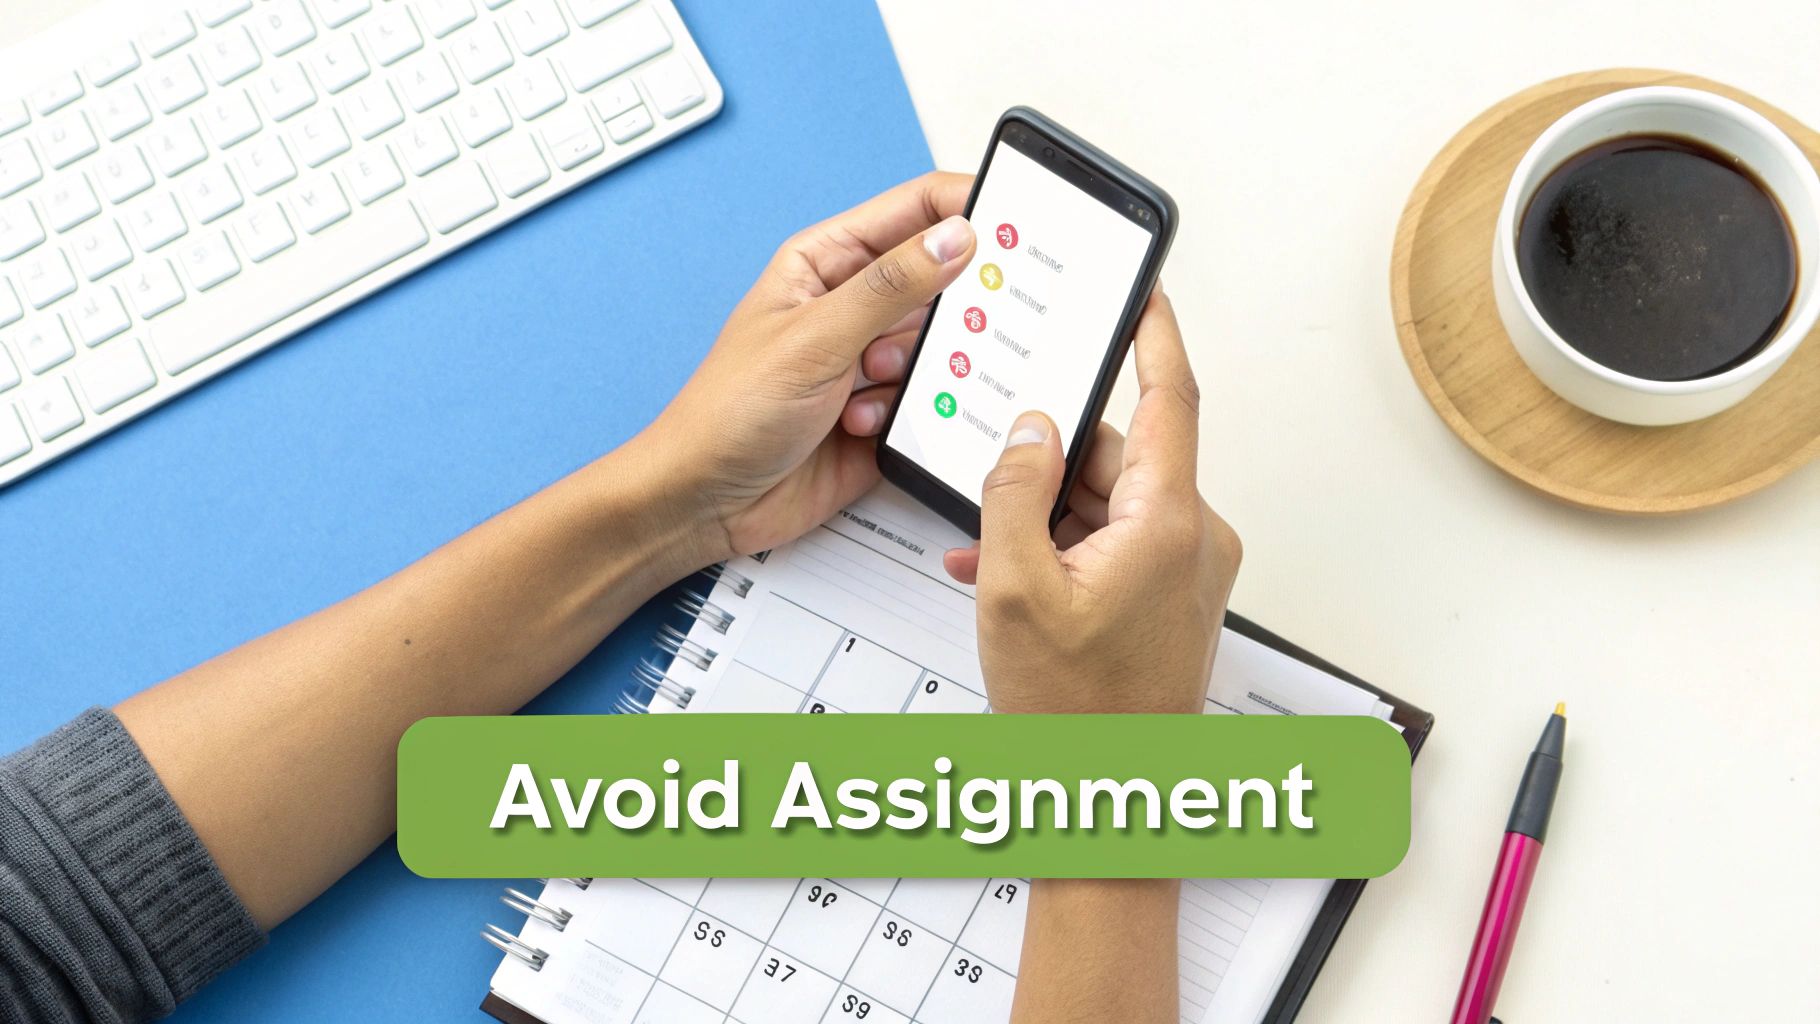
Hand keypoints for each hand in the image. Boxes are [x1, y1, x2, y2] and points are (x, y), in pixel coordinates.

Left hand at [634, 172, 976, 565]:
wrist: (707, 501)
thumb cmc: (730, 410)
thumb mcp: (815, 337)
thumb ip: (891, 285)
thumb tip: (956, 237)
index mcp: (829, 262)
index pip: (915, 210)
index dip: (967, 208)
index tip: (1016, 224)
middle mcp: (854, 305)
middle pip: (941, 282)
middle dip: (947, 311)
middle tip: (929, 330)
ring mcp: (871, 361)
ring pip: (942, 348)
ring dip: (914, 371)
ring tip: (866, 386)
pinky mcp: (886, 414)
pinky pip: (933, 402)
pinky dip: (906, 414)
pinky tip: (857, 425)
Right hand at [946, 291, 1240, 713]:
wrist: (1109, 797)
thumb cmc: (1076, 714)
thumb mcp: (1016, 589)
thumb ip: (1015, 492)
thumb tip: (1029, 428)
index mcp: (1169, 524)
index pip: (1171, 397)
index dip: (1153, 333)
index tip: (1143, 287)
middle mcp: (1194, 539)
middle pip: (1119, 457)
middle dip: (1050, 467)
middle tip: (994, 488)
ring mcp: (1188, 571)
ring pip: (1109, 503)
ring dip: (1047, 517)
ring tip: (991, 559)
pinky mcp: (1174, 596)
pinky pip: (1116, 542)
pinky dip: (1065, 548)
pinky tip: (1014, 574)